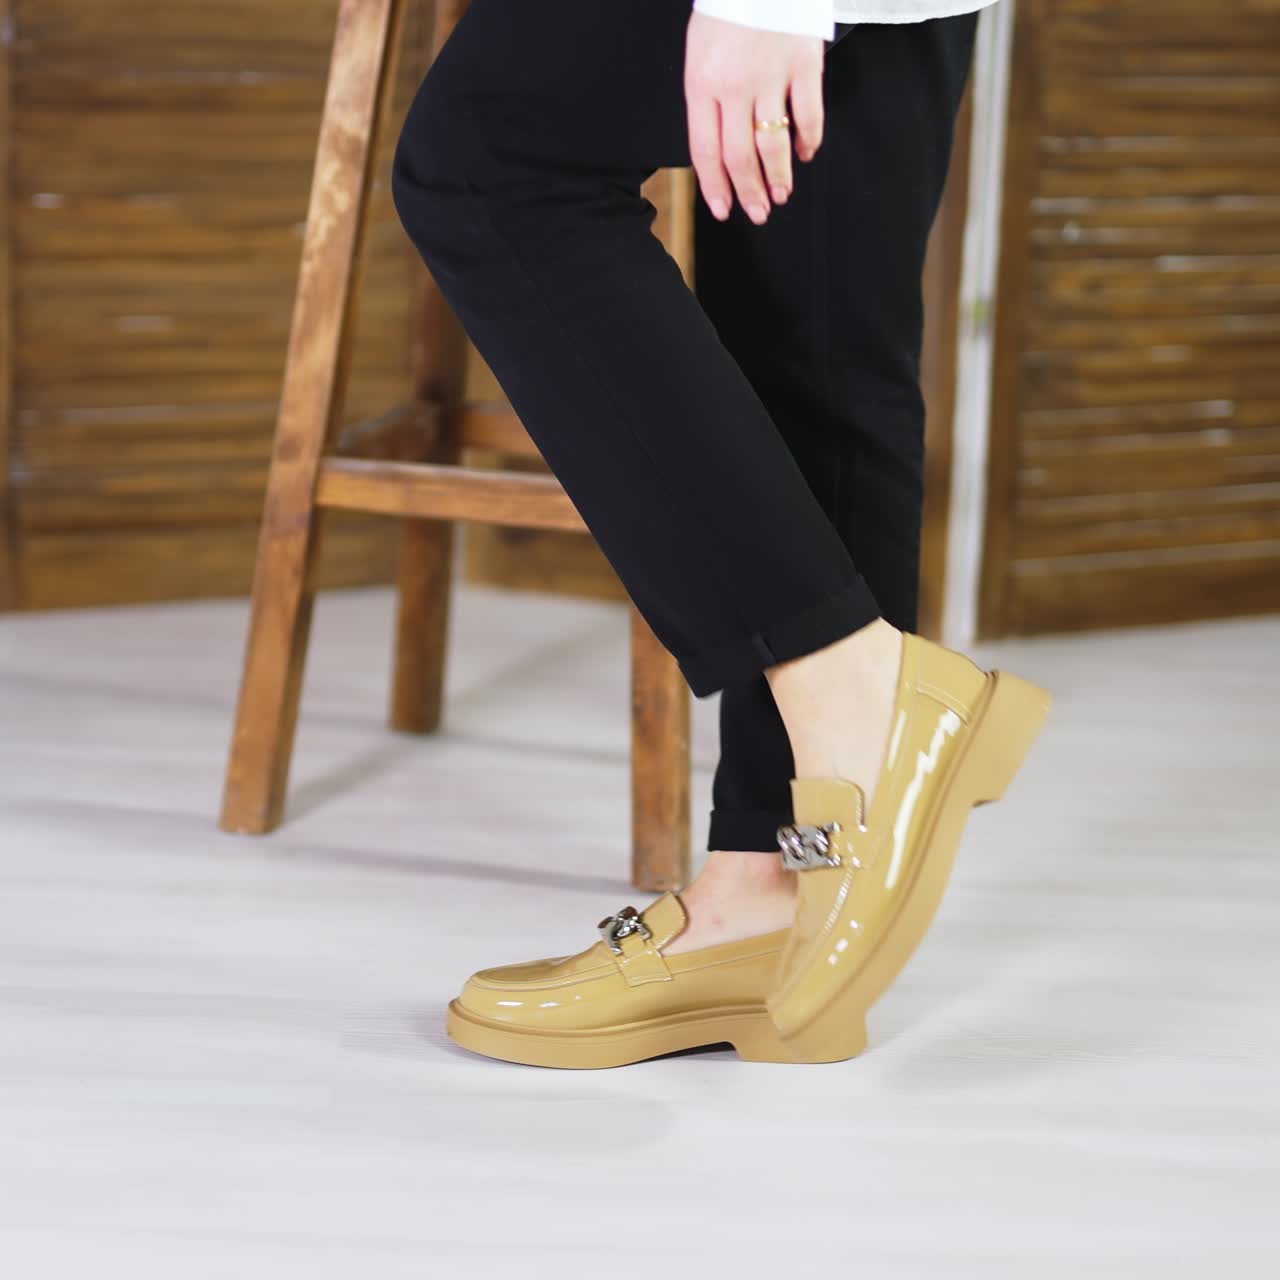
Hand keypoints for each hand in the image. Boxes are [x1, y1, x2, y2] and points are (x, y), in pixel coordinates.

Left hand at [684, 13, 824, 225]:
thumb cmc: (726, 12)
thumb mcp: (700, 55)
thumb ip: (707, 101)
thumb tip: (720, 152)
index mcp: (702, 83)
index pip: (705, 151)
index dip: (715, 186)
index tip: (724, 210)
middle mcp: (735, 85)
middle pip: (740, 156)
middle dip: (749, 192)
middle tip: (758, 213)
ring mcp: (772, 76)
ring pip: (774, 144)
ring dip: (779, 177)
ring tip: (781, 194)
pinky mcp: (804, 64)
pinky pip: (809, 116)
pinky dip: (809, 141)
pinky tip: (806, 153)